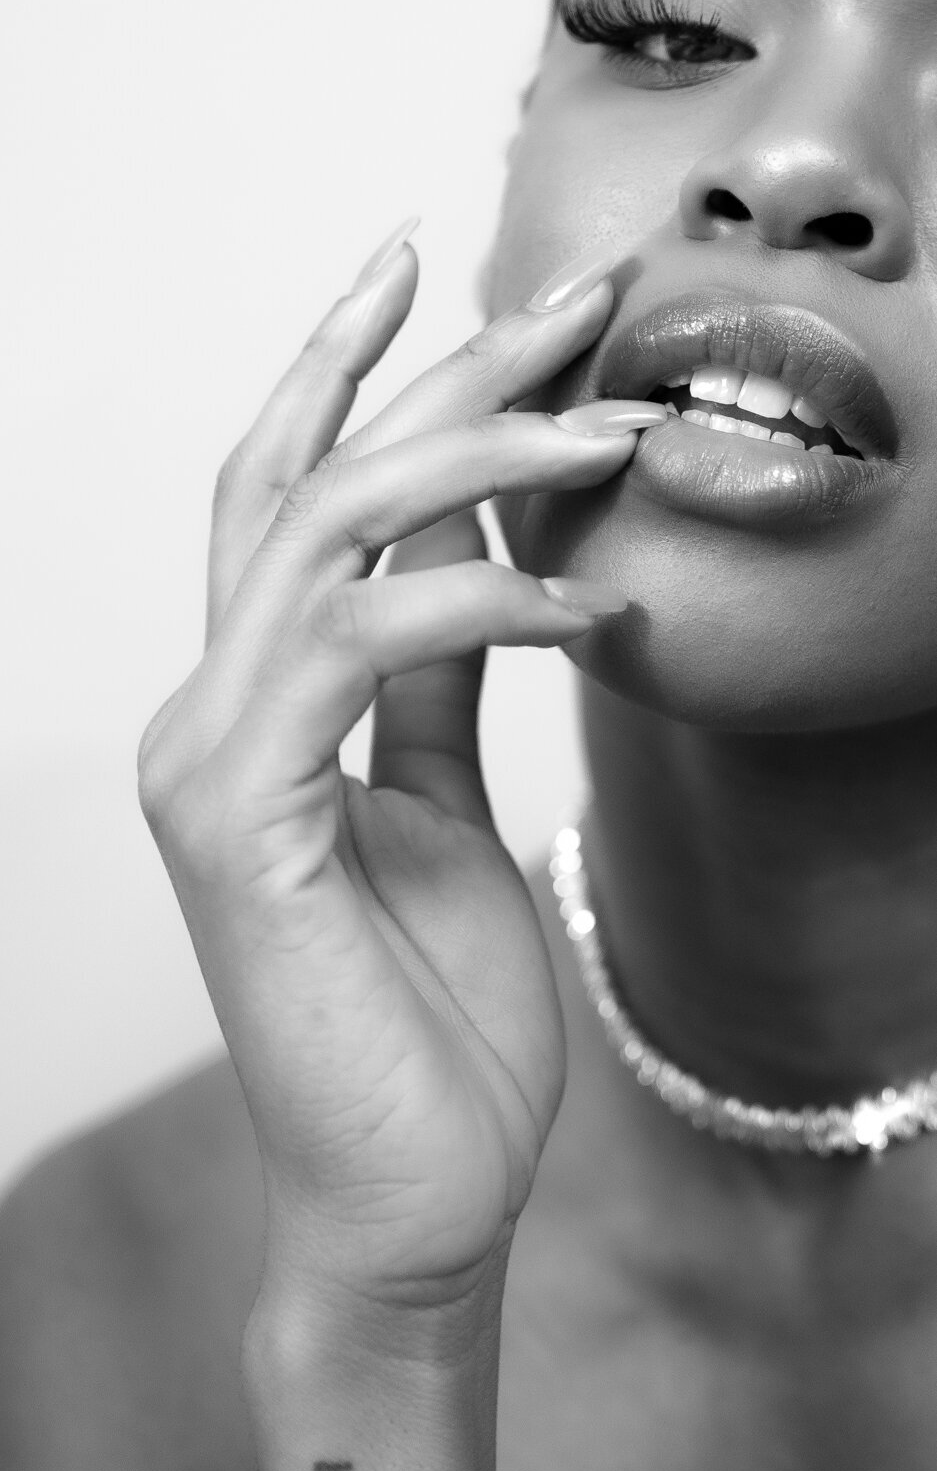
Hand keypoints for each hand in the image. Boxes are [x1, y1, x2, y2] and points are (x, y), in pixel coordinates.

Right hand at [138, 227, 659, 1328]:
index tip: (448, 272)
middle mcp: (204, 715)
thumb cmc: (434, 1026)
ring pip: (328, 532)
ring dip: (481, 458)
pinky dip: (479, 600)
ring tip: (617, 431)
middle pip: (306, 480)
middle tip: (575, 290)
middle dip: (439, 367)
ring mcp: (205, 761)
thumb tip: (480, 548)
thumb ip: (441, 680)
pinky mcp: (241, 815)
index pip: (288, 501)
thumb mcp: (450, 810)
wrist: (415, 1197)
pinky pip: (359, 644)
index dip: (359, 374)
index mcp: (251, 713)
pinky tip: (590, 605)